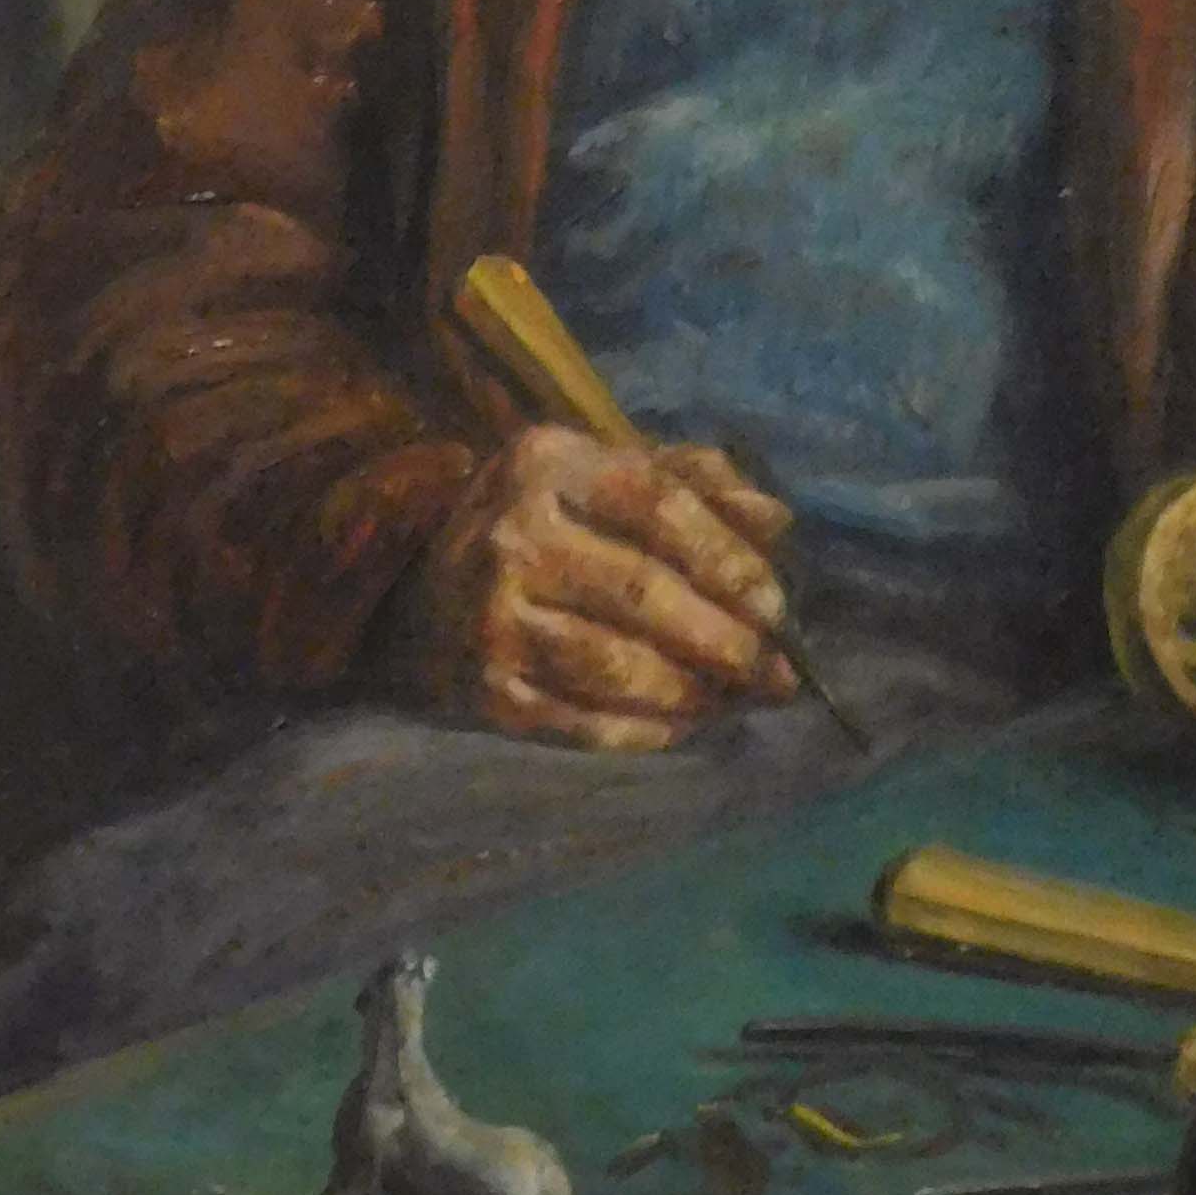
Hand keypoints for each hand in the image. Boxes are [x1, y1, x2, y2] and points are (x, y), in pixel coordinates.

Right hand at [387, 427, 797, 750]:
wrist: (418, 597)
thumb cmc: (542, 524)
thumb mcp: (606, 476)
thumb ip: (697, 483)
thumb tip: (777, 523)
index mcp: (548, 463)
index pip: (658, 504)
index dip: (728, 557)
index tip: (776, 605)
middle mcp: (512, 536)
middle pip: (645, 594)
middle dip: (727, 640)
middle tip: (776, 671)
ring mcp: (493, 620)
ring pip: (620, 669)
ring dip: (696, 693)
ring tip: (737, 698)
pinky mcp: (486, 695)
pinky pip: (588, 725)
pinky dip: (651, 731)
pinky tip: (685, 722)